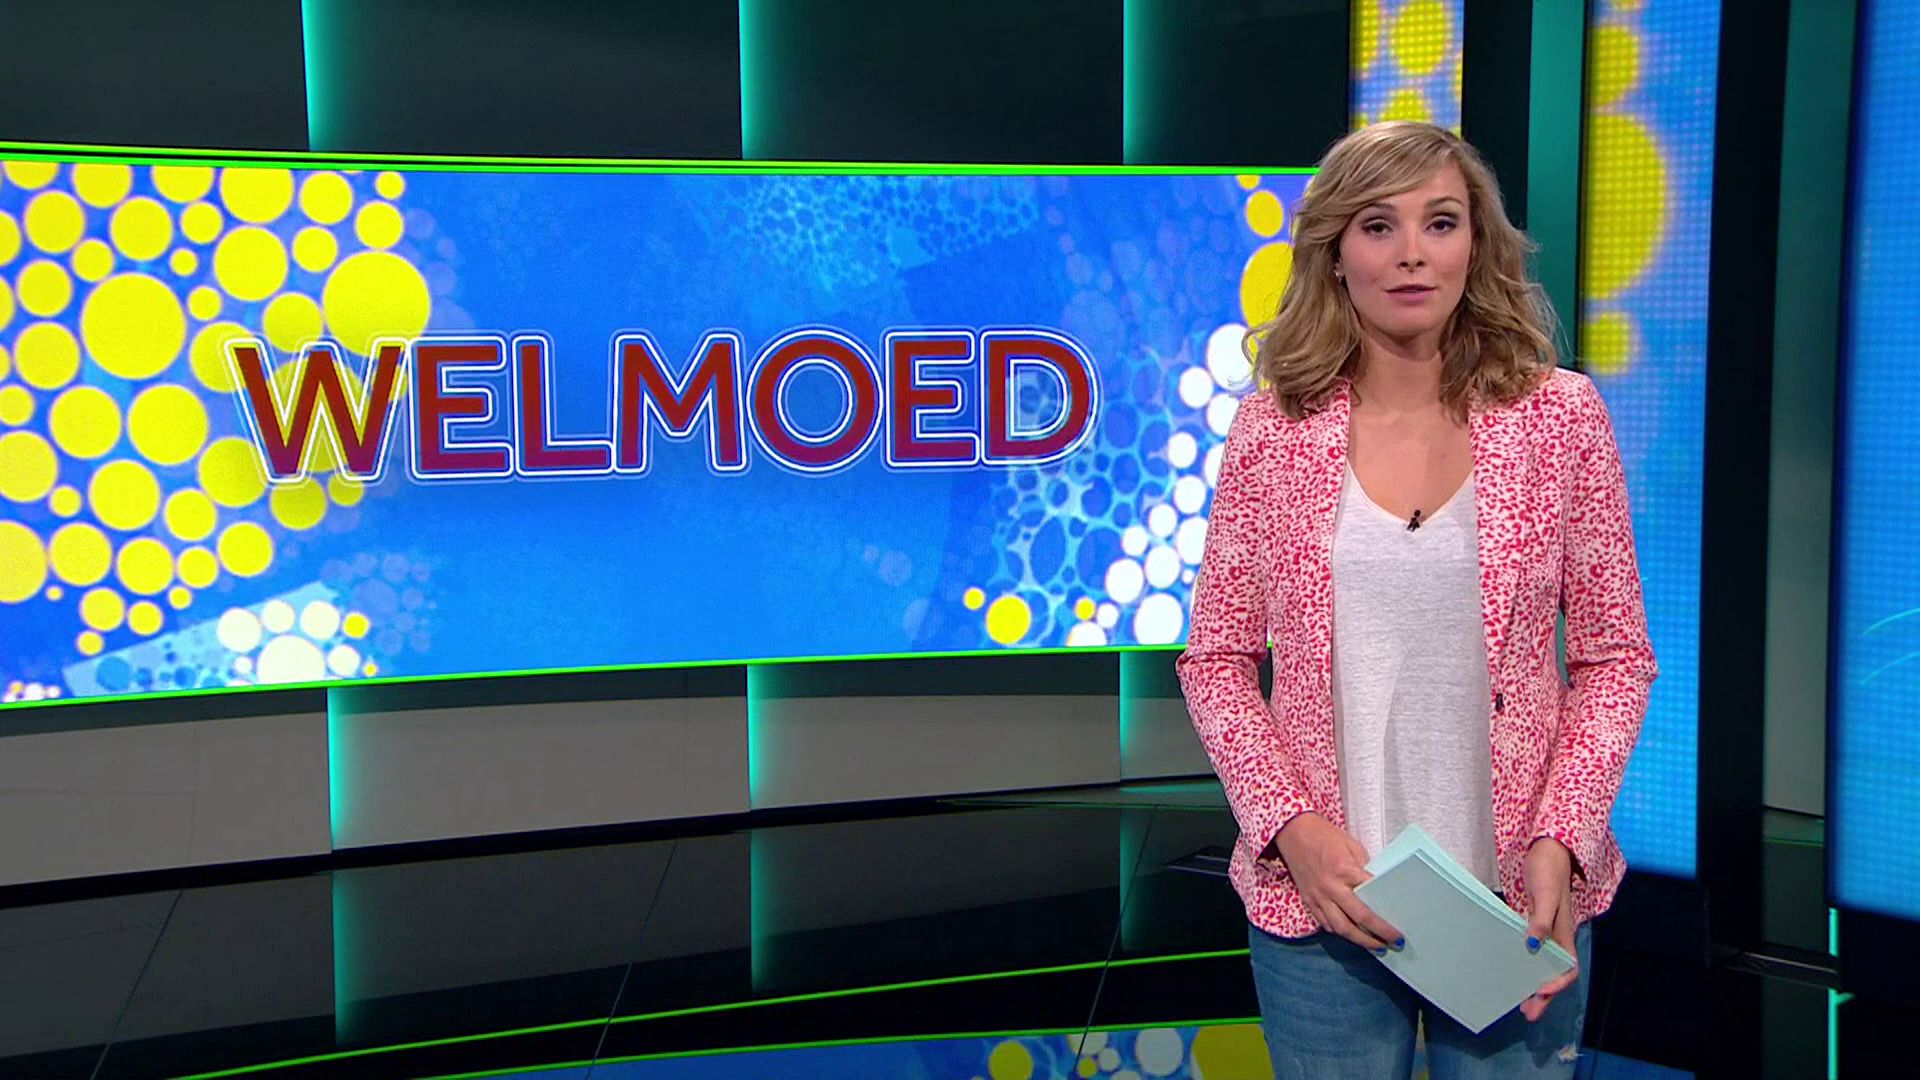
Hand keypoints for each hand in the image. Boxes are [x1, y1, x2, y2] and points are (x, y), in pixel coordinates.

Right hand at [1272, 813, 1403, 953]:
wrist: (1293, 831)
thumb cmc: (1324, 835)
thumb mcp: (1352, 846)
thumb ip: (1364, 868)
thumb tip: (1377, 886)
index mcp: (1344, 871)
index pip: (1371, 897)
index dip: (1385, 913)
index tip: (1398, 925)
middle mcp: (1331, 887)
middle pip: (1358, 919)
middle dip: (1378, 934)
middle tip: (1394, 942)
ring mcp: (1318, 896)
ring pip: (1340, 927)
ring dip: (1360, 940)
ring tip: (1375, 946)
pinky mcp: (1308, 900)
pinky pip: (1325, 923)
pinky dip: (1340, 932)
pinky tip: (1352, 935)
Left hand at [1520, 836, 1578, 1022]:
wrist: (1546, 848)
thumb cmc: (1548, 869)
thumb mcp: (1545, 894)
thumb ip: (1541, 920)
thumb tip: (1533, 946)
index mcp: (1565, 933)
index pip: (1568, 968)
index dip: (1557, 984)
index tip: (1540, 992)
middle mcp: (1557, 937)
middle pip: (1554, 973)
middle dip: (1543, 995)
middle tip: (1527, 1013)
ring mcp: (1546, 931)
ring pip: (1543, 965)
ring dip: (1533, 984)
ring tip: (1520, 1003)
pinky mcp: (1533, 923)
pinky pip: (1531, 952)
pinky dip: (1524, 966)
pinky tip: (1511, 971)